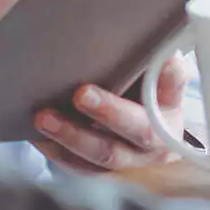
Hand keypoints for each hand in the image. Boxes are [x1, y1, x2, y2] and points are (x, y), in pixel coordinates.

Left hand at [32, 54, 193, 174]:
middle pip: (138, 130)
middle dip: (109, 112)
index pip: (174, 90)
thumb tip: (152, 38)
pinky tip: (36, 134)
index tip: (160, 61)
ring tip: (44, 117)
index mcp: (170, 107)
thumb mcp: (147, 73)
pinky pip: (77, 165)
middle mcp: (156, 140)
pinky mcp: (100, 172)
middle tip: (81, 94)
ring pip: (103, 154)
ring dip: (72, 135)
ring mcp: (128, 161)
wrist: (133, 133)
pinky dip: (55, 149)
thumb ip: (150, 56)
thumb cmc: (135, 92)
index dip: (168, 78)